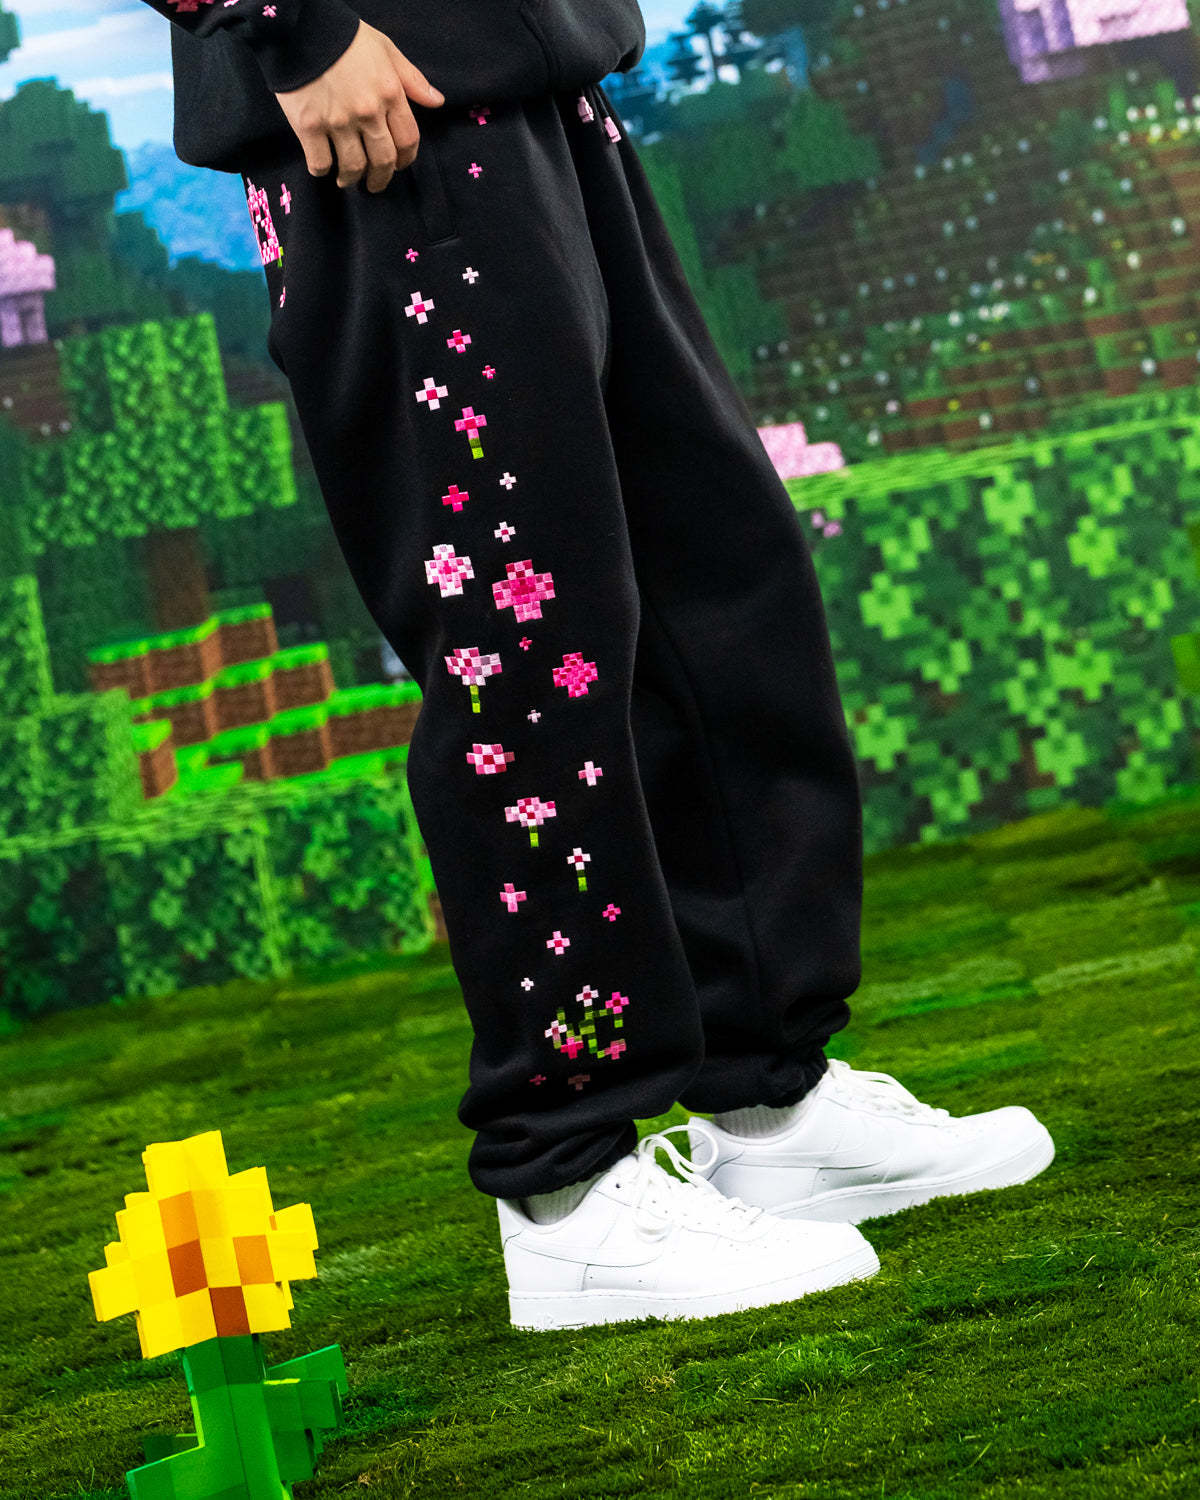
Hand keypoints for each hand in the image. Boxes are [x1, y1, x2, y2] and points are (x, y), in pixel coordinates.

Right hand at [273, 20, 444, 192]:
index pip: (408, 140)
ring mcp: (337, 121)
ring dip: (352, 179)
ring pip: (353, 167)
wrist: (299, 27)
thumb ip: (412, 79)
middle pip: (383, 160)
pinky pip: (320, 162)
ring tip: (346, 179)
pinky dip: (321, 170)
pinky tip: (323, 167)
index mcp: (390, 94)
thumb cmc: (345, 36)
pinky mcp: (308, 126)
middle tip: (374, 183)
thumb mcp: (386, 49)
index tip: (399, 165)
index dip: (406, 159)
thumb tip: (437, 101)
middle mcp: (367, 112)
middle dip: (381, 178)